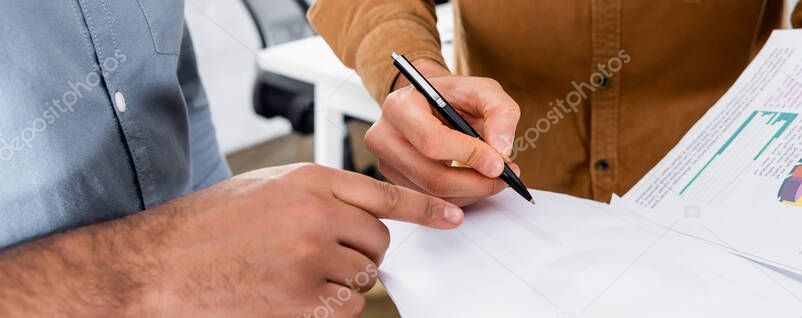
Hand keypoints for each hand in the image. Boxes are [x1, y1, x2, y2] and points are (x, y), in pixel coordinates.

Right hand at [0, 163, 462, 316]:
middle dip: (361, 251)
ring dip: (343, 280)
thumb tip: (367, 211)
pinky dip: (330, 306)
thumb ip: (321, 193)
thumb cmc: (210, 224)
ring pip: (365, 277)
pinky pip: (347, 307)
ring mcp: (312, 260)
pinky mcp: (302, 302)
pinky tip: (293, 295)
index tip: (453, 217)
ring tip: (294, 273)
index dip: (425, 208)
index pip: (386, 195)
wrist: (159, 265)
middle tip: (320, 254)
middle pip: (379, 241)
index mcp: (311, 181)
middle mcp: (318, 216)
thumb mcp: (269, 187)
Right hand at [367, 59, 521, 205]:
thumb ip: (501, 112)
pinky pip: (431, 202)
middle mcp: (385, 135)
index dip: (469, 156)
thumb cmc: (455, 97)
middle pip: (431, 176)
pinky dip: (460, 198)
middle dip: (475, 183)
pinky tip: (474, 183)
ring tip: (494, 179)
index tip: (498, 164)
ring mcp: (387, 162)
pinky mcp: (395, 181)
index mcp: (401, 105)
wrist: (432, 105)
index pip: (432, 141)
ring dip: (471, 193)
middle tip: (504, 178)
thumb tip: (501, 149)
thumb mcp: (484, 91)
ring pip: (433, 195)